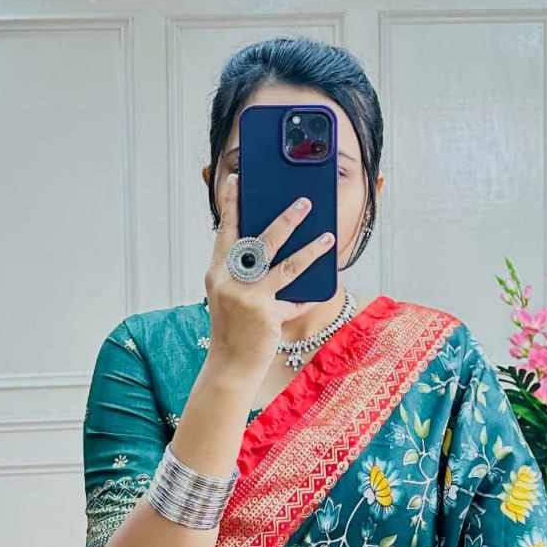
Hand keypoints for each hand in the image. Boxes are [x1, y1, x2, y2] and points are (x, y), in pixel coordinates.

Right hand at [205, 170, 336, 378]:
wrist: (229, 366)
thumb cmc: (232, 329)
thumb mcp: (229, 296)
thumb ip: (244, 273)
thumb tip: (273, 248)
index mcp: (217, 273)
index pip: (225, 232)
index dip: (231, 205)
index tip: (237, 180)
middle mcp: (230, 282)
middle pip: (262, 242)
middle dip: (286, 220)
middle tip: (304, 202)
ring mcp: (248, 299)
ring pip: (286, 266)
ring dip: (311, 249)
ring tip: (328, 237)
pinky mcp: (266, 316)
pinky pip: (295, 301)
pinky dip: (309, 296)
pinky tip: (324, 287)